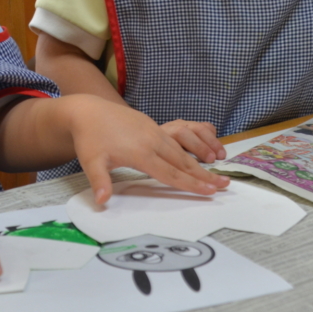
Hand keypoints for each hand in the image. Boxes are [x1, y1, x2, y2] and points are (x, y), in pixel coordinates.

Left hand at [65, 95, 229, 204]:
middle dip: (204, 176)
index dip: (191, 185)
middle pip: (182, 163)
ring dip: (198, 165)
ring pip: (180, 152)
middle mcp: (152, 141)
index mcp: (140, 153)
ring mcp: (153, 131)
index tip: (210, 192)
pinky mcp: (151, 125)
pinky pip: (175, 141)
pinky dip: (188, 152)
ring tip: (215, 175)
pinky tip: (194, 158)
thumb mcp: (91, 161)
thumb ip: (100, 181)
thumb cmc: (89, 138)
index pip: (170, 174)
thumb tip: (102, 202)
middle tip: (225, 186)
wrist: (87, 110)